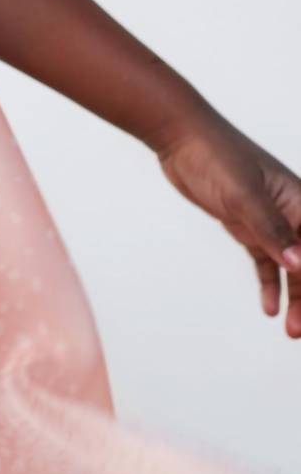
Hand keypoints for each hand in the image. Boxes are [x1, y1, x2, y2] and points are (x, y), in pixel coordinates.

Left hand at [153, 117, 300, 336]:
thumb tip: (299, 265)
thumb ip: (272, 231)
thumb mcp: (244, 198)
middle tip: (299, 332)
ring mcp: (271, 221)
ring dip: (294, 298)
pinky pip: (266, 262)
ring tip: (291, 330)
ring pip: (291, 267)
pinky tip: (269, 309)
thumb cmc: (219, 159)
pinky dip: (270, 285)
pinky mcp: (248, 226)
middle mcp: (295, 213)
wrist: (184, 141)